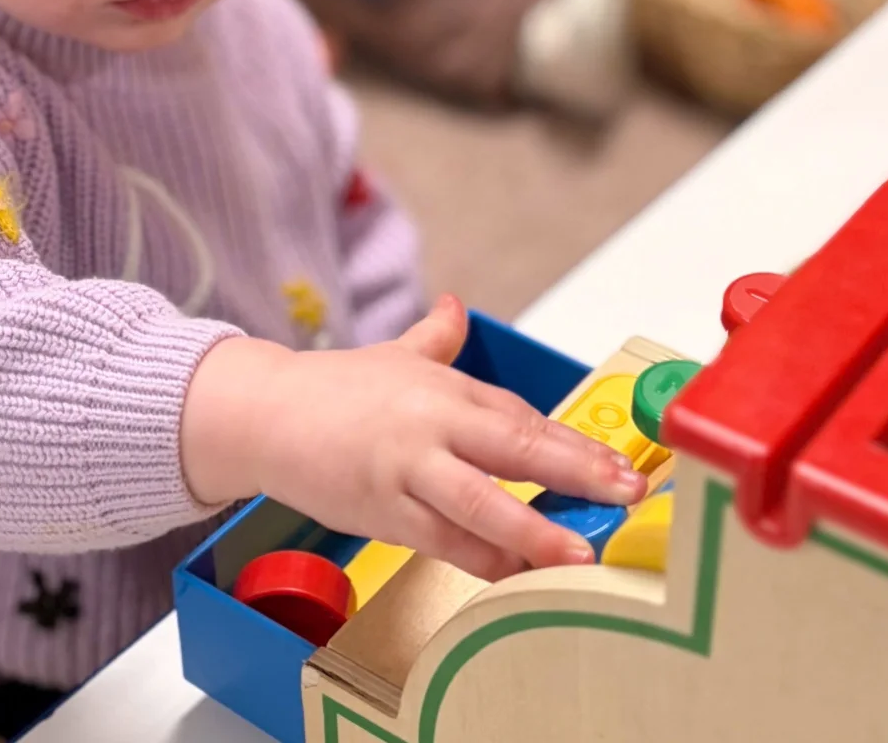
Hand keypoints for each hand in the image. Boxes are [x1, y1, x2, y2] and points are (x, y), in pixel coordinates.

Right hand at [181, 295, 646, 581]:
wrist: (261, 415)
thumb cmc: (330, 389)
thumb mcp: (391, 356)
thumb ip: (435, 336)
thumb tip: (456, 307)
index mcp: (443, 389)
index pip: (521, 416)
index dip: (574, 443)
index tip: (620, 465)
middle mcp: (432, 427)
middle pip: (513, 449)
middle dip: (575, 473)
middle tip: (626, 492)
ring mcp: (407, 472)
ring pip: (480, 506)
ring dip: (533, 533)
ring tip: (580, 554)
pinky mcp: (382, 513)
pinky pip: (443, 543)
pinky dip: (483, 562)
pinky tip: (519, 579)